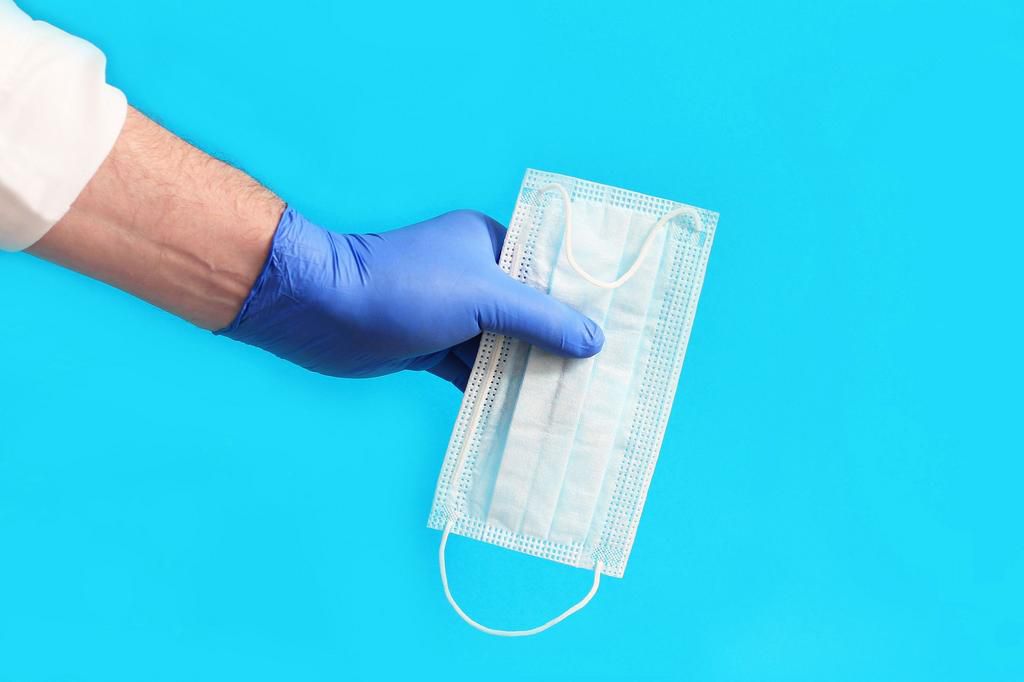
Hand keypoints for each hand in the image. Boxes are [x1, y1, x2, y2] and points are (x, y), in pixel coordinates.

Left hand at [218, 208, 604, 389]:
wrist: (322, 311)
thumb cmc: (404, 288)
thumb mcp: (485, 298)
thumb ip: (543, 319)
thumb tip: (595, 341)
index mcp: (489, 244)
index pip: (548, 270)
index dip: (581, 300)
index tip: (616, 329)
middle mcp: (472, 275)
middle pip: (529, 313)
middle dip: (559, 344)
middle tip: (602, 374)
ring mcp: (451, 314)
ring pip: (502, 347)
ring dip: (528, 373)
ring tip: (573, 402)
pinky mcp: (430, 348)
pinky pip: (472, 371)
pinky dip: (493, 391)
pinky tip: (523, 416)